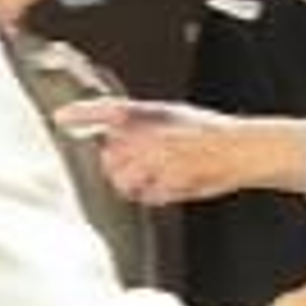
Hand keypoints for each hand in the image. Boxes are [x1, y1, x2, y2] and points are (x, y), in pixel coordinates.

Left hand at [51, 97, 305, 204]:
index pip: (107, 109)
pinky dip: (158, 195)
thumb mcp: (174, 117)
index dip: (82, 114)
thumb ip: (142, 124)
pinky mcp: (167, 178)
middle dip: (118, 167)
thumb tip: (112, 137)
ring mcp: (157, 157)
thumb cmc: (212, 134)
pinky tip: (174, 185)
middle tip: (144, 167)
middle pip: (110, 156)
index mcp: (150, 113)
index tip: (61, 117)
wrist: (244, 148)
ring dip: (136, 184)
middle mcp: (148, 133)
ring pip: (124, 180)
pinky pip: (147, 196)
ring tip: (162, 177)